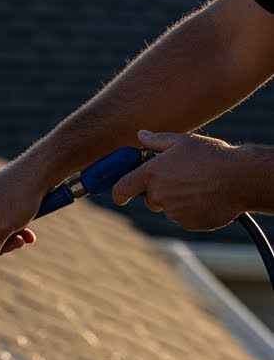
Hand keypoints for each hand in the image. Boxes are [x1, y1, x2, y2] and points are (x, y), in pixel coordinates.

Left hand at [112, 130, 245, 229]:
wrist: (241, 178)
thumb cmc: (212, 156)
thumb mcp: (183, 142)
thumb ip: (157, 141)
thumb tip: (140, 135)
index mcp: (152, 174)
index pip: (122, 188)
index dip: (118, 193)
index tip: (119, 195)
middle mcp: (158, 195)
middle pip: (150, 198)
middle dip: (161, 190)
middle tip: (183, 177)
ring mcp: (172, 211)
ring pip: (169, 207)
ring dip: (179, 199)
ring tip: (200, 184)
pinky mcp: (187, 223)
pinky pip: (184, 217)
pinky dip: (192, 209)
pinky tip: (207, 196)